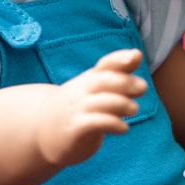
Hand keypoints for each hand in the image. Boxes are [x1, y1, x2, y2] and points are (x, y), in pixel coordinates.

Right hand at [36, 49, 143, 168]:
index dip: (119, 59)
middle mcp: (82, 91)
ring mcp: (78, 110)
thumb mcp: (93, 89)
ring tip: (133, 110)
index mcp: (89, 80)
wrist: (42, 130)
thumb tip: (137, 54)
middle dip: (125, 82)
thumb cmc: (77, 108)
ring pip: (102, 102)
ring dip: (122, 104)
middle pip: (104, 81)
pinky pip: (96, 123)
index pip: (105, 65)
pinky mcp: (76, 129)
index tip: (135, 56)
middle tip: (142, 88)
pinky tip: (123, 129)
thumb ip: (116, 75)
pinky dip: (113, 124)